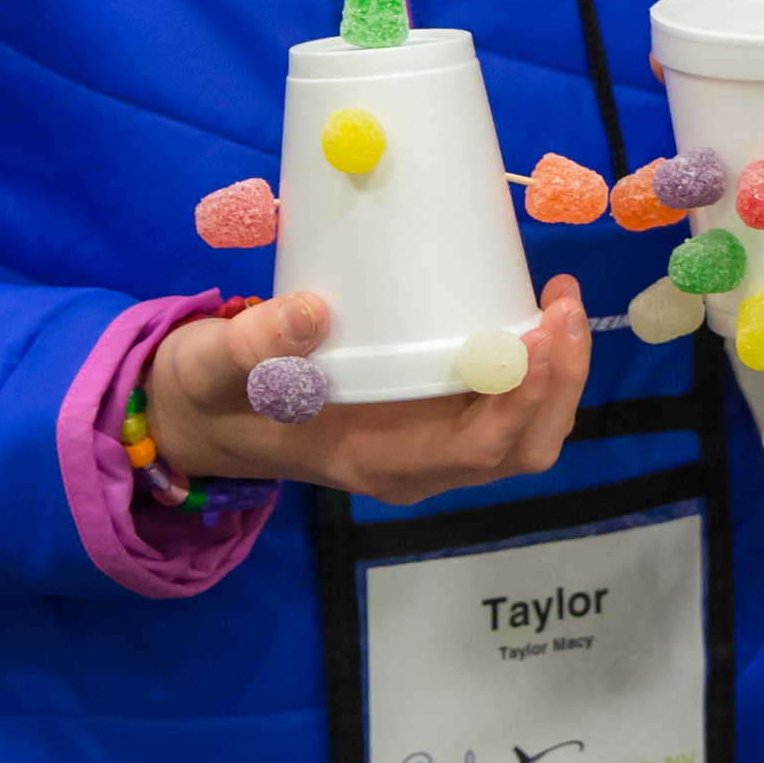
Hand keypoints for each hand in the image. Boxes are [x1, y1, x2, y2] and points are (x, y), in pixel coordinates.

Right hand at [143, 282, 592, 506]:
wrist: (202, 415)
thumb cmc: (212, 395)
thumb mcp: (215, 367)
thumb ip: (253, 344)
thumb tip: (308, 311)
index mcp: (379, 462)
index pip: (478, 451)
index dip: (520, 401)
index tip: (536, 337)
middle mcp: (420, 461)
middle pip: (522, 445)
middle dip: (558, 382)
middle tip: (561, 306)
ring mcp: (431, 439)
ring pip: (523, 427)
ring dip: (556, 372)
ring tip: (559, 300)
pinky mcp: (431, 409)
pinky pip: (504, 401)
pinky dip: (532, 363)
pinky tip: (532, 311)